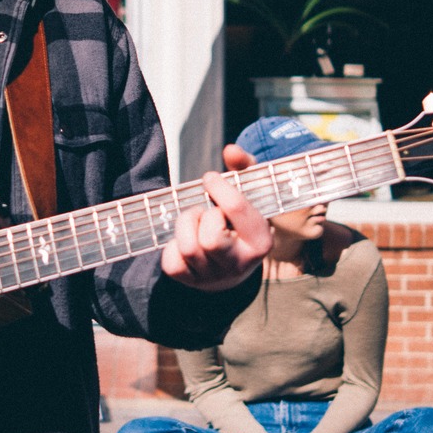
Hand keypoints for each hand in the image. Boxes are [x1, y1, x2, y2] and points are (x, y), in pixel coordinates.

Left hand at [159, 147, 270, 291]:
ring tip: (195, 221)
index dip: (218, 186)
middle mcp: (239, 264)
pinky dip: (172, 247)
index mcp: (260, 241)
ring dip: (185, 226)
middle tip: (205, 210)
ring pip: (187, 248)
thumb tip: (230, 150)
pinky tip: (186, 240)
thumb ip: (244, 167)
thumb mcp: (251, 192)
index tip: (209, 178)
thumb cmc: (241, 220)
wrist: (235, 265)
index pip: (235, 210)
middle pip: (210, 239)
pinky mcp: (191, 283)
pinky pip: (171, 264)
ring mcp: (214, 277)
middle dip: (202, 216)